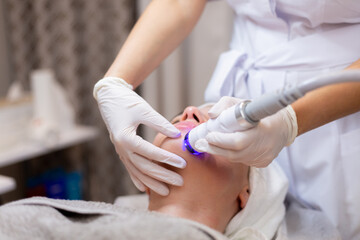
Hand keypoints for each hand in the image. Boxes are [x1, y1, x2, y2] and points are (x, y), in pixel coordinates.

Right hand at [94, 77, 185, 195]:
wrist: (109, 97)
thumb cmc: (127, 102)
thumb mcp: (144, 110)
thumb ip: (160, 123)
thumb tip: (177, 135)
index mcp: (125, 138)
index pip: (149, 152)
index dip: (166, 159)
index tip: (182, 164)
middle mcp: (121, 148)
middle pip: (144, 167)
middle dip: (162, 176)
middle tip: (179, 182)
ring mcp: (120, 151)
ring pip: (137, 171)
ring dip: (151, 183)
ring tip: (166, 191)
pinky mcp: (121, 151)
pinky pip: (130, 169)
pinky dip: (137, 179)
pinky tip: (145, 189)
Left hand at [194, 96, 297, 166]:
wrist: (284, 126)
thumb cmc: (259, 113)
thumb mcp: (242, 103)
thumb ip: (224, 105)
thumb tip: (211, 115)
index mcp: (262, 130)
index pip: (238, 142)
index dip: (221, 141)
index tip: (208, 135)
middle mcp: (264, 147)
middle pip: (234, 153)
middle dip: (215, 148)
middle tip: (200, 143)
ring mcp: (263, 157)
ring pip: (236, 158)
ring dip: (221, 151)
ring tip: (210, 143)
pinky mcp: (262, 163)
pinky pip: (242, 160)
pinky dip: (233, 154)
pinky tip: (229, 148)